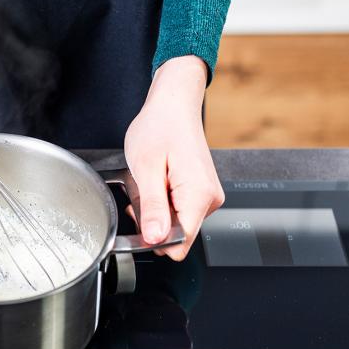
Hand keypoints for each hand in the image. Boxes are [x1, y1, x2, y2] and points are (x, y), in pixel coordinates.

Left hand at [124, 56, 224, 259]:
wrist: (173, 104)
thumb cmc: (159, 127)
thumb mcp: (146, 168)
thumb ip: (152, 207)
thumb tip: (154, 239)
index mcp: (198, 195)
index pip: (180, 244)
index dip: (153, 239)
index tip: (139, 217)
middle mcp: (209, 199)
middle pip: (176, 235)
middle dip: (152, 220)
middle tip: (141, 189)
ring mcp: (207, 196)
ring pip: (175, 222)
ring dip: (155, 208)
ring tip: (148, 180)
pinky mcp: (201, 192)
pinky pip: (178, 210)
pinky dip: (161, 200)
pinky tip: (155, 181)